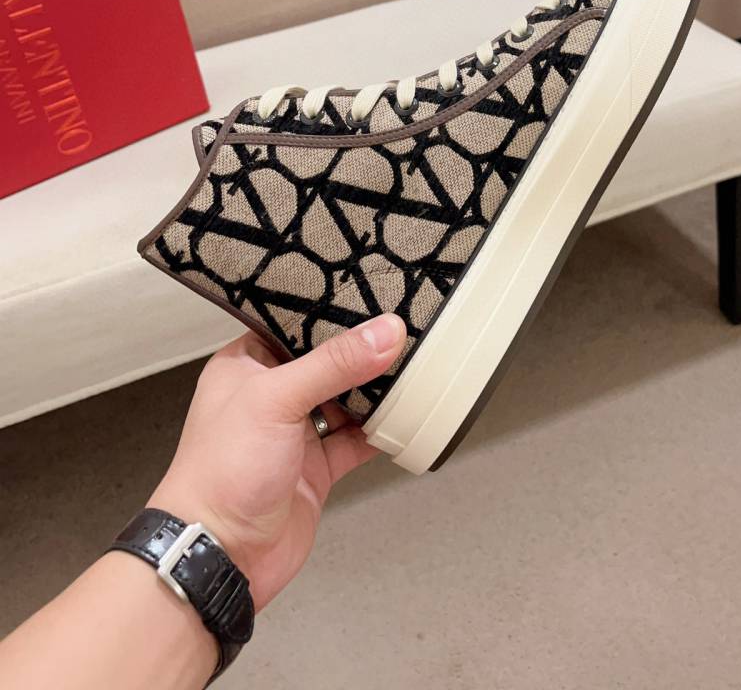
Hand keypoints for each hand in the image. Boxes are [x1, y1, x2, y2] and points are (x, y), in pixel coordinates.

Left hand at [149, 314, 406, 609]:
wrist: (221, 555)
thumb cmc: (223, 471)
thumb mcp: (276, 399)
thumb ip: (334, 364)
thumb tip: (384, 332)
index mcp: (246, 365)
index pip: (294, 324)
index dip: (331, 311)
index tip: (373, 292)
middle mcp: (270, 395)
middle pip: (326, 362)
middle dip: (362, 351)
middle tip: (404, 326)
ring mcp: (295, 433)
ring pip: (345, 400)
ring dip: (375, 390)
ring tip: (414, 364)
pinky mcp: (316, 468)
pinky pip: (356, 441)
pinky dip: (379, 432)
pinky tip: (404, 416)